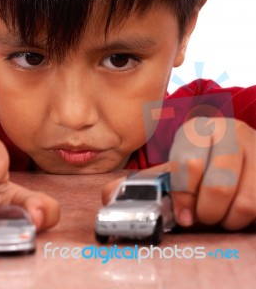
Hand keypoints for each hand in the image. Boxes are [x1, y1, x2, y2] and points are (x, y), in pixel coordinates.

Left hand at [102, 118, 255, 229]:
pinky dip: (245, 219)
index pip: (187, 164)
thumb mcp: (175, 166)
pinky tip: (235, 212)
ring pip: (243, 201)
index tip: (182, 215)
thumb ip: (145, 181)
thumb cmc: (203, 161)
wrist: (240, 152)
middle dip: (206, 212)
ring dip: (227, 219)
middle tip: (200, 218)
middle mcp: (229, 132)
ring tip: (219, 216)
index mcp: (197, 129)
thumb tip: (108, 196)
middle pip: (218, 185)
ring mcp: (255, 148)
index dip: (182, 196)